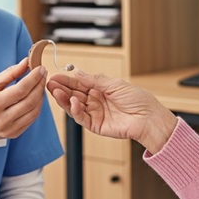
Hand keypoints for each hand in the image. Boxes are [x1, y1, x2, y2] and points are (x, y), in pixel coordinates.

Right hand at [0, 58, 46, 171]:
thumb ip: (9, 74)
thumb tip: (26, 63)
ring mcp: (9, 129)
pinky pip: (32, 119)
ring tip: (40, 84)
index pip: (20, 90)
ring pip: (34, 111)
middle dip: (39, 85)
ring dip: (40, 96)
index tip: (40, 68)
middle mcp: (2, 119)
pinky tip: (36, 97)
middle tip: (43, 74)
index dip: (33, 78)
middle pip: (30, 101)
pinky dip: (37, 106)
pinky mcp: (14, 134)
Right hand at [46, 70, 177, 153]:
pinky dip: (76, 111)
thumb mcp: (114, 84)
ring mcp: (95, 114)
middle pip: (73, 95)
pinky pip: (82, 118)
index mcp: (100, 89)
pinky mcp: (96, 126)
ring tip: (55, 92)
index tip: (54, 76)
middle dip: (61, 89)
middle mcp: (95, 101)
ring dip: (64, 99)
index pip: (78, 84)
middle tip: (49, 83)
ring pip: (74, 106)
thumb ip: (94, 80)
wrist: (148, 118)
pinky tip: (73, 103)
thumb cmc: (137, 100)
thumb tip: (77, 72)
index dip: (66, 80)